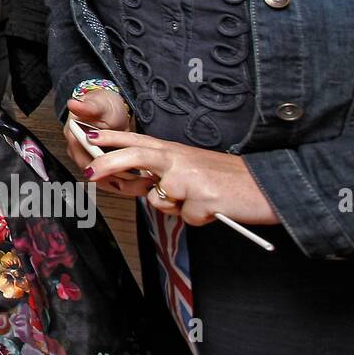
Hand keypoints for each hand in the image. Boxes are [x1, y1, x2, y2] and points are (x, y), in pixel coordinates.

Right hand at [65, 89, 135, 193]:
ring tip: (143, 184)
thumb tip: (74, 104)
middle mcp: (78, 152)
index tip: (125, 171)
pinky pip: (109, 179)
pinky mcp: (99, 164)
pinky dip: (124, 182)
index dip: (105, 169)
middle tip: (140, 182)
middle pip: (95, 175)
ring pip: (103, 180)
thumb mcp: (99, 104)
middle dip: (118, 180)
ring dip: (123, 185)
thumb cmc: (103, 105)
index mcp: (75, 139)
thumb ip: (87, 107)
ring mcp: (88, 159)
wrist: (108, 108)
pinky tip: (139, 182)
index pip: (86, 161)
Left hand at [85, 131, 278, 225]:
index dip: (110, 138)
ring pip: (159, 200)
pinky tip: (215, 209)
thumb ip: (166, 174)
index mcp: (175, 150)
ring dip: (175, 208)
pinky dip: (198, 219)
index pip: (137, 139)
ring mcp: (190, 178)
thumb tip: (146, 189)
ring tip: (202, 201)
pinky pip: (185, 218)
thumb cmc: (227, 180)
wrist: (267, 187)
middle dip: (109, 163)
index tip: (86, 135)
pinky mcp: (203, 199)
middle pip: (135, 156)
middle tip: (90, 173)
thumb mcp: (192, 170)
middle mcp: (179, 159)